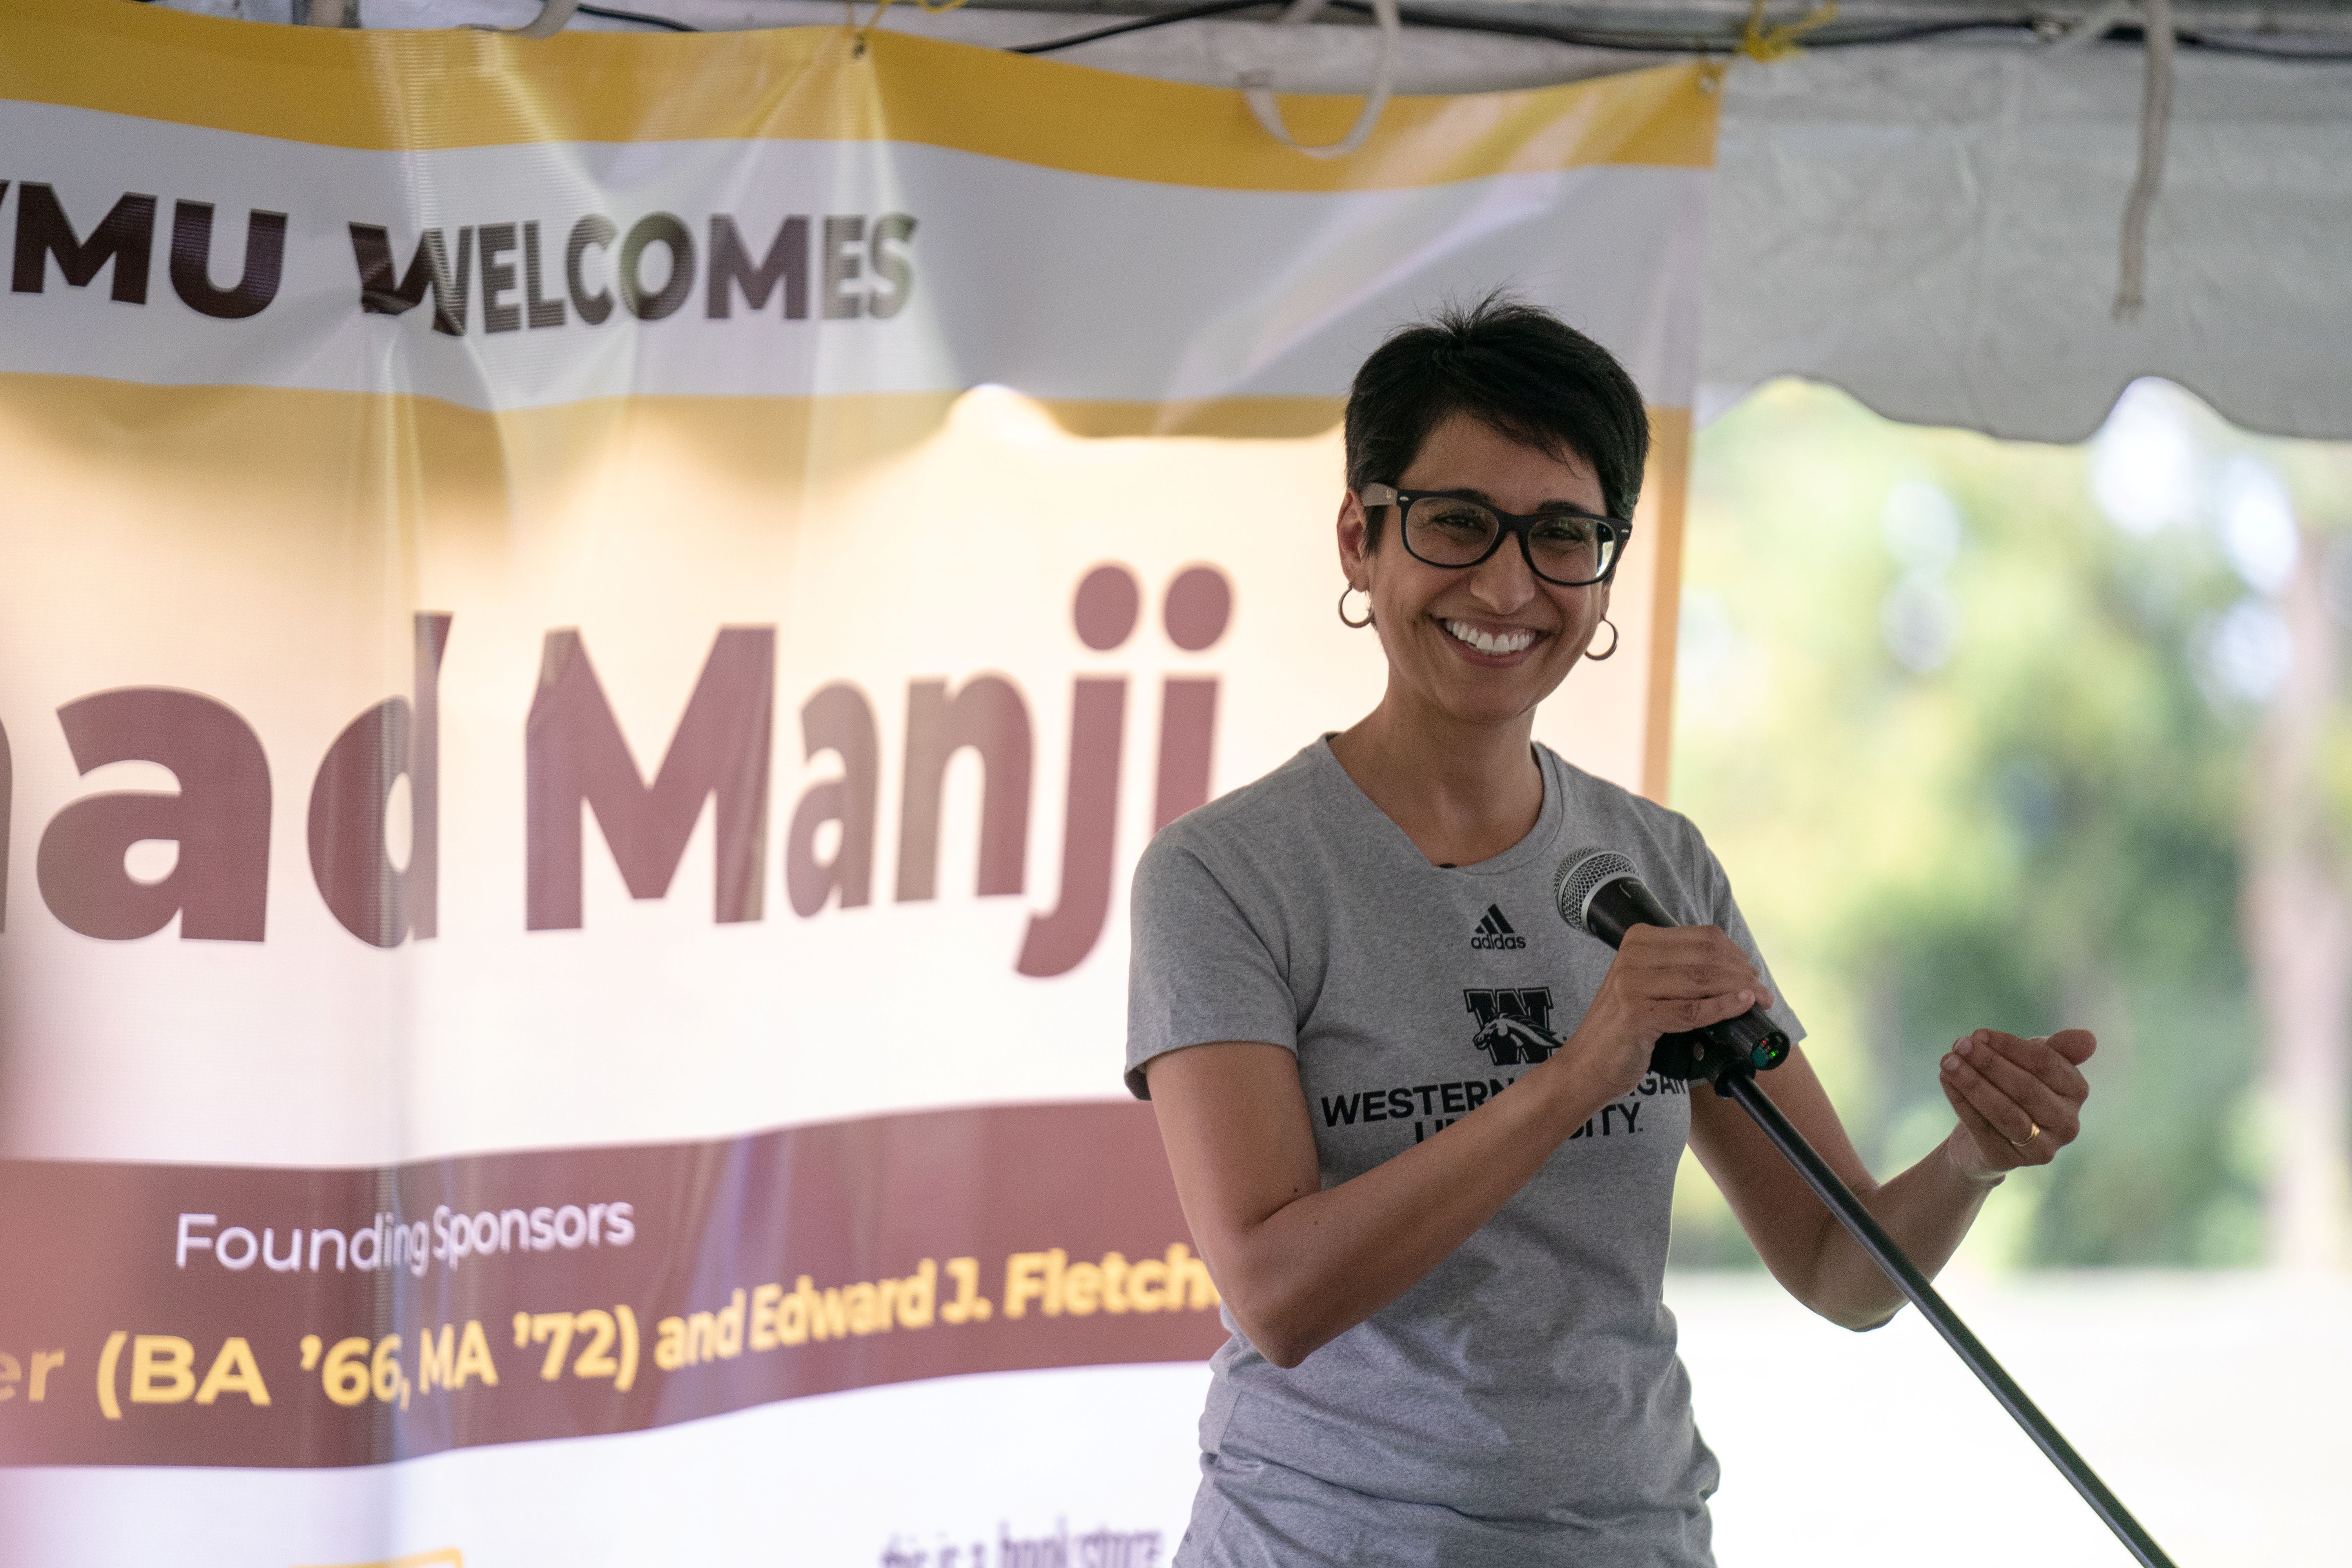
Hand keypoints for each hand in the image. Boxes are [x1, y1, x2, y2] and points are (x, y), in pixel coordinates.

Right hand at [1566, 925, 1771, 1099]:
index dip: (1736, 954)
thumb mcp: (1649, 986)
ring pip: (1703, 980)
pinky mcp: (1635, 1014)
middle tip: (1764, 993)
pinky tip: (1742, 1006)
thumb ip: (1681, 972)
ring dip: (1740, 990)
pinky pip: (1692, 1010)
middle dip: (1744, 973)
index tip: (1753, 974)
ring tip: (1759, 1002)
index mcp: (1638, 940)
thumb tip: (1736, 972)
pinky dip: (1723, 1008)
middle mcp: (1632, 956)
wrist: (1586, 1065)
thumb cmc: (1624, 1028)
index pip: (1703, 937)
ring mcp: (1631, 983)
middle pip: (1707, 956)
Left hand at [1939, 1029, 2094, 1180]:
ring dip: (1973, 1083)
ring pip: (2005, 1112)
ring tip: (1947, 1061)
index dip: (2010, 1046)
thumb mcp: (2033, 1064)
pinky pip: (1981, 1128)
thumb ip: (2057, 1048)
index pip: (2046, 1063)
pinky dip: (1961, 1101)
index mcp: (2077, 1092)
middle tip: (1960, 1045)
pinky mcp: (2009, 1160)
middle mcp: (2067, 1124)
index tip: (1979, 1033)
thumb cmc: (2014, 1088)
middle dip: (1989, 1063)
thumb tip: (2088, 1038)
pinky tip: (1946, 1080)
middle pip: (2026, 1088)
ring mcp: (2041, 1147)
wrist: (1986, 1134)